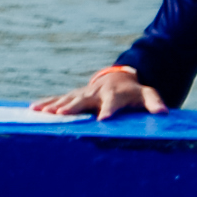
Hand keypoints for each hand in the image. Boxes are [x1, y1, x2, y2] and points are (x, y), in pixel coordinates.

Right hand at [34, 66, 166, 118]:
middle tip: (60, 114)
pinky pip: (58, 98)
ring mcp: (83, 93)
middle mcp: (96, 93)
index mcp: (114, 94)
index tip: (103, 119)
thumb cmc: (134, 91)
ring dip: (54, 105)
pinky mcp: (73, 95)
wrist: (118, 77)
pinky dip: (46, 102)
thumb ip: (154, 102)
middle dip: (71, 107)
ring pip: (67, 99)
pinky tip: (33, 109)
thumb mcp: (147, 94)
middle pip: (83, 100)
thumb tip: (163, 113)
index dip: (108, 110)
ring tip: (43, 112)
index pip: (112, 103)